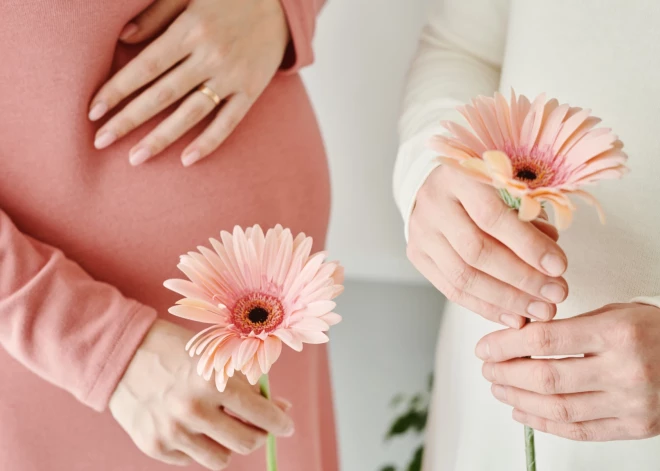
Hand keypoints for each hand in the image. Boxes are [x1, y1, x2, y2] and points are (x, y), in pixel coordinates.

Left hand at [89, 0, 289, 166]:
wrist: (281, 3)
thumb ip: (156, 13)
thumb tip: (123, 38)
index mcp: (191, 29)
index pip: (145, 66)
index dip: (117, 89)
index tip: (93, 111)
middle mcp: (210, 55)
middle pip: (162, 94)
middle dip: (128, 119)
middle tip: (100, 141)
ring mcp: (233, 76)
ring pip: (191, 113)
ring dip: (161, 138)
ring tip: (135, 158)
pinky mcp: (252, 90)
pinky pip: (228, 121)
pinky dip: (209, 141)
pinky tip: (187, 160)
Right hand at [109, 320, 293, 469]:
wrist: (123, 352)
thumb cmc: (175, 349)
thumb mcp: (215, 356)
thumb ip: (247, 383)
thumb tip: (279, 408)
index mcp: (213, 382)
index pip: (262, 415)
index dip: (281, 422)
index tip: (287, 425)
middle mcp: (194, 411)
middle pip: (246, 443)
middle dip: (258, 434)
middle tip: (257, 424)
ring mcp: (172, 432)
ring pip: (221, 459)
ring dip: (228, 444)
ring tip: (222, 425)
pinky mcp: (154, 446)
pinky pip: (191, 460)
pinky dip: (198, 446)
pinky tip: (192, 425)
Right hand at [407, 165, 568, 328]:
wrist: (440, 184)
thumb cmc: (486, 183)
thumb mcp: (512, 184)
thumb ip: (530, 216)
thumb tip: (550, 262)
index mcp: (459, 174)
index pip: (492, 216)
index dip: (527, 245)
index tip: (559, 267)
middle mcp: (433, 202)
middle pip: (475, 251)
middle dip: (522, 278)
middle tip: (556, 295)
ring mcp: (420, 230)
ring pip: (462, 276)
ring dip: (506, 299)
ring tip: (540, 311)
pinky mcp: (417, 254)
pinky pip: (451, 289)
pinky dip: (486, 307)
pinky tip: (514, 316)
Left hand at [477, 303, 659, 440]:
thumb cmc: (654, 332)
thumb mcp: (615, 313)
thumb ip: (570, 326)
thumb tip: (518, 335)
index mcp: (617, 334)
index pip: (545, 341)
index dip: (506, 345)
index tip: (485, 347)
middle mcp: (625, 370)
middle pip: (546, 378)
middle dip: (506, 374)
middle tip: (488, 368)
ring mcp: (631, 404)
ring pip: (558, 409)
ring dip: (519, 400)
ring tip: (499, 389)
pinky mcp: (636, 427)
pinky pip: (580, 431)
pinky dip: (544, 424)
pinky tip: (524, 412)